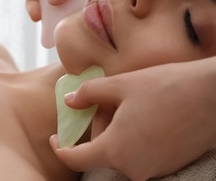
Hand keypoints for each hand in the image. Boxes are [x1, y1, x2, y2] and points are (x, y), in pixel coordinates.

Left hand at [50, 58, 215, 179]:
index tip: (54, 138)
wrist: (212, 96)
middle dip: (97, 129)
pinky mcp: (168, 165)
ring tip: (129, 106)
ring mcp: (153, 170)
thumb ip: (88, 94)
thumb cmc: (165, 87)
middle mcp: (133, 168)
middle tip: (107, 104)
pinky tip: (143, 116)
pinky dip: (132, 139)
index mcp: (115, 150)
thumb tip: (69, 101)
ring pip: (119, 153)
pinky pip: (138, 155)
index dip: (60, 149)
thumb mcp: (120, 84)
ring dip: (115, 133)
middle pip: (100, 152)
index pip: (76, 159)